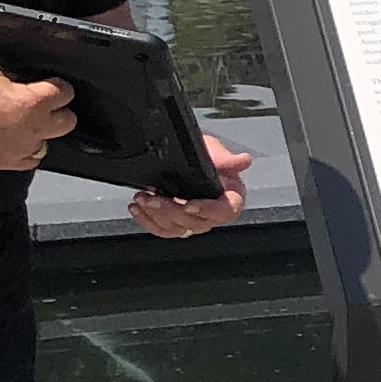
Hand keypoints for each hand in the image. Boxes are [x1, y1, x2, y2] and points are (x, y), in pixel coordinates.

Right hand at [0, 67, 76, 172]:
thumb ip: (13, 82)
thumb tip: (19, 85)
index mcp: (33, 102)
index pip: (64, 93)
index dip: (58, 87)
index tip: (52, 86)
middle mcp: (34, 128)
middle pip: (68, 121)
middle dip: (59, 112)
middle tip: (45, 106)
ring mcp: (22, 149)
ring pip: (49, 142)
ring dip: (41, 132)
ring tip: (25, 125)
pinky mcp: (7, 164)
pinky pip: (29, 160)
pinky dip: (26, 151)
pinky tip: (15, 142)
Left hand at [130, 134, 251, 239]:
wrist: (186, 158)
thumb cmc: (206, 156)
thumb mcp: (214, 151)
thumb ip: (226, 158)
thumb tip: (243, 161)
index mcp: (230, 199)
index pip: (225, 211)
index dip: (208, 210)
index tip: (189, 205)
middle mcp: (213, 214)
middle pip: (196, 223)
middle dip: (172, 212)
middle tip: (153, 199)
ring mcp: (193, 221)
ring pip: (177, 229)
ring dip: (156, 216)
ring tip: (141, 199)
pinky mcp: (175, 224)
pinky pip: (162, 230)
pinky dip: (147, 221)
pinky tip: (137, 208)